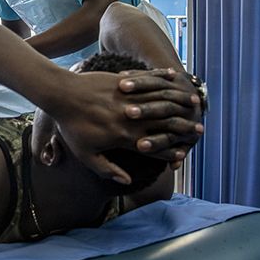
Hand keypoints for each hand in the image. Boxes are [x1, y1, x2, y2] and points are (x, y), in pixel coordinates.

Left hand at [50, 71, 197, 184]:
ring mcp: (127, 98)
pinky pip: (148, 81)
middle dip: (183, 128)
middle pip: (163, 124)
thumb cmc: (71, 127)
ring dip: (180, 103)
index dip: (170, 151)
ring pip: (160, 101)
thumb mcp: (85, 154)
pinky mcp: (123, 82)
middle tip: (198, 131)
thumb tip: (127, 180)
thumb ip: (107, 168)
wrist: (60, 95)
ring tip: (195, 105)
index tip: (183, 153)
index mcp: (122, 138)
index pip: (153, 147)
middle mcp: (129, 118)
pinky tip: (176, 79)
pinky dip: (164, 80)